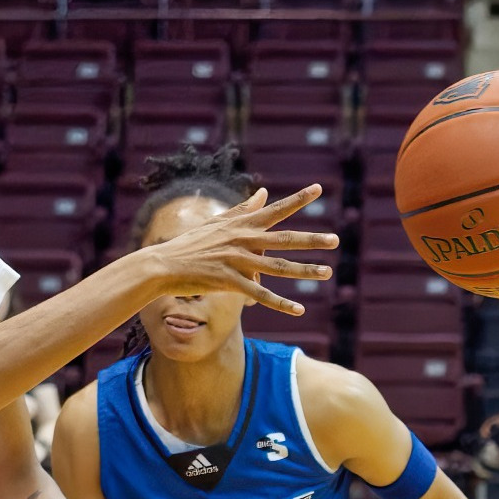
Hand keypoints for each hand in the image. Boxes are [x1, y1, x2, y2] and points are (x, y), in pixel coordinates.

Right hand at [140, 185, 338, 312]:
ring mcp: (237, 261)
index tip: (319, 188)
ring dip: (305, 270)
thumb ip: (244, 209)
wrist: (163, 264)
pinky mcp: (229, 282)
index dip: (298, 199)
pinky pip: (260, 294)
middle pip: (285, 239)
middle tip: (335, 239)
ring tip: (327, 272)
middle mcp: (243, 240)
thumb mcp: (218, 222)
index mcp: (241, 225)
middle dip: (312, 240)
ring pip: (278, 267)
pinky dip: (280, 303)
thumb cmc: (190, 244)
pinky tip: (298, 310)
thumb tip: (264, 193)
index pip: (275, 209)